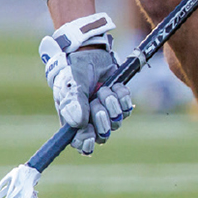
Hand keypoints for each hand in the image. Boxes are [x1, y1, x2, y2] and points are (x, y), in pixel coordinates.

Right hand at [38, 12, 132, 154]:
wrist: (88, 52)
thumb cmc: (73, 71)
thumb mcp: (70, 85)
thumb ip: (73, 103)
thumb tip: (79, 124)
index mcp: (74, 122)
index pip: (82, 145)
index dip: (87, 144)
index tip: (90, 133)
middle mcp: (91, 121)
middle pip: (103, 135)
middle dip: (101, 118)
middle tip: (96, 101)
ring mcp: (107, 112)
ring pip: (116, 122)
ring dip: (111, 105)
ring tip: (103, 89)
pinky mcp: (119, 102)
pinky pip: (127, 108)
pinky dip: (122, 97)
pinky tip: (115, 86)